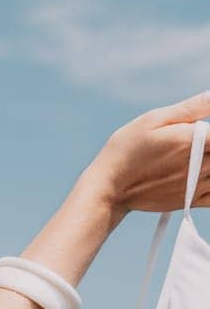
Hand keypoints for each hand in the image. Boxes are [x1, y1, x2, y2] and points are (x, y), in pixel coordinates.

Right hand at [88, 91, 209, 218]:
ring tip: (200, 155)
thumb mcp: (153, 120)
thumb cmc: (128, 149)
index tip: (203, 128)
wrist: (110, 189)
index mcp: (194, 140)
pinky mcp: (191, 200)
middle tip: (199, 142)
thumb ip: (190, 108)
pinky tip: (206, 173)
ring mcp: (197, 185)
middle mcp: (201, 165)